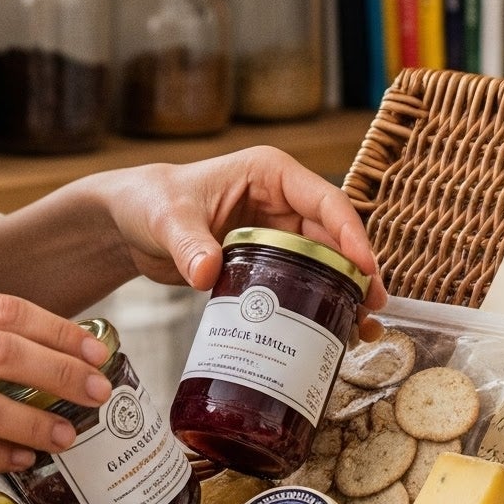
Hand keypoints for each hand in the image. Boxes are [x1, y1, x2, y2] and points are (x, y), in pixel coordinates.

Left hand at [85, 147, 385, 321]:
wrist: (130, 224)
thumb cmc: (150, 201)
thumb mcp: (168, 218)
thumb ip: (188, 244)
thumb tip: (208, 272)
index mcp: (270, 174)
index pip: (324, 200)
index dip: (349, 232)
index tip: (364, 266)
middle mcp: (282, 200)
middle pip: (333, 236)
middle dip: (357, 270)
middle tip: (373, 306)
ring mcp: (277, 232)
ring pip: (324, 261)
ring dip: (344, 290)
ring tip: (364, 326)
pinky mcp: (267, 261)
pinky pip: (301, 280)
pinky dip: (318, 302)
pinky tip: (332, 330)